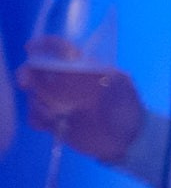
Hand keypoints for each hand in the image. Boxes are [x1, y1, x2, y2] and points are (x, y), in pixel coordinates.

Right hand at [18, 38, 144, 163]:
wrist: (127, 141)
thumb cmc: (127, 109)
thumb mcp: (123, 89)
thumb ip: (110, 77)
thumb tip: (97, 70)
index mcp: (84, 70)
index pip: (62, 52)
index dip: (46, 46)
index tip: (31, 47)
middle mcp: (68, 83)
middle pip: (39, 72)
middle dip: (28, 74)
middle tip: (26, 82)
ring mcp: (60, 102)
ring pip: (35, 95)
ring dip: (37, 102)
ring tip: (53, 114)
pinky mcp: (55, 121)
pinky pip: (36, 116)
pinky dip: (37, 118)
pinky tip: (48, 124)